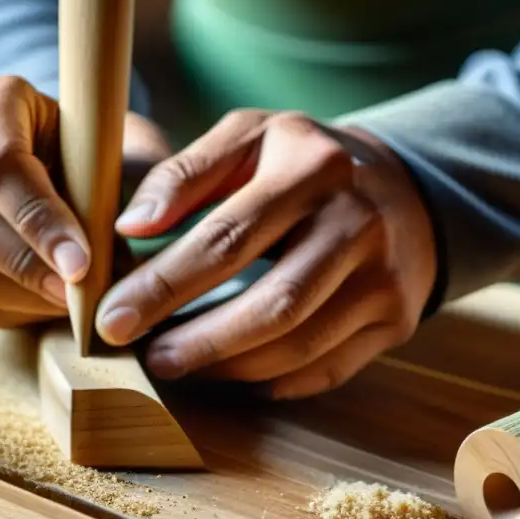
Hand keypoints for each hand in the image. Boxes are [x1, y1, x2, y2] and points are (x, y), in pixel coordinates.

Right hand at [0, 75, 169, 327]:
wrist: (37, 151)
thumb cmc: (86, 147)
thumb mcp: (114, 145)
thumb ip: (126, 181)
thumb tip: (125, 251)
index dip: (39, 220)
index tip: (83, 264)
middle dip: (32, 269)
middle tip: (81, 297)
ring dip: (22, 296)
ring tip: (70, 303)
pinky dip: (7, 309)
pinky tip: (43, 302)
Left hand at [95, 110, 437, 399]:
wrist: (406, 188)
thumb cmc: (303, 162)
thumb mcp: (248, 138)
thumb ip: (185, 173)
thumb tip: (129, 225)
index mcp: (313, 169)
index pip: (228, 239)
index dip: (165, 285)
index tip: (113, 318)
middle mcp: (359, 224)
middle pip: (272, 304)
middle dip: (199, 341)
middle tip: (148, 358)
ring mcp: (385, 278)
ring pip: (299, 345)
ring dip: (229, 367)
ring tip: (178, 364)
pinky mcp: (397, 320)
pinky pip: (327, 369)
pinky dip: (273, 381)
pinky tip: (233, 373)